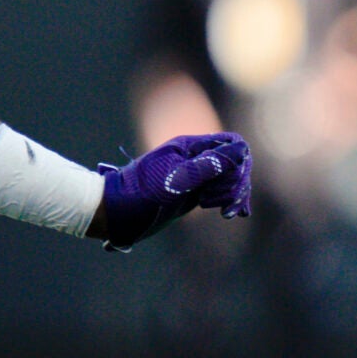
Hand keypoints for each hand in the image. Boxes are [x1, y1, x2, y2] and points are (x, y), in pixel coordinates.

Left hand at [94, 133, 251, 250]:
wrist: (115, 213)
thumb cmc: (141, 193)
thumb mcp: (176, 179)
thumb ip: (209, 165)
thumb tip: (241, 151)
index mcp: (190, 147)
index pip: (231, 143)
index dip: (238, 161)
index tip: (229, 181)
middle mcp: (196, 159)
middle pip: (236, 163)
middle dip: (235, 184)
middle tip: (213, 202)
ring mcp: (196, 176)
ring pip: (231, 179)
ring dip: (233, 195)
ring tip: (220, 212)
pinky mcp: (195, 193)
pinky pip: (222, 193)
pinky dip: (232, 202)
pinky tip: (235, 214)